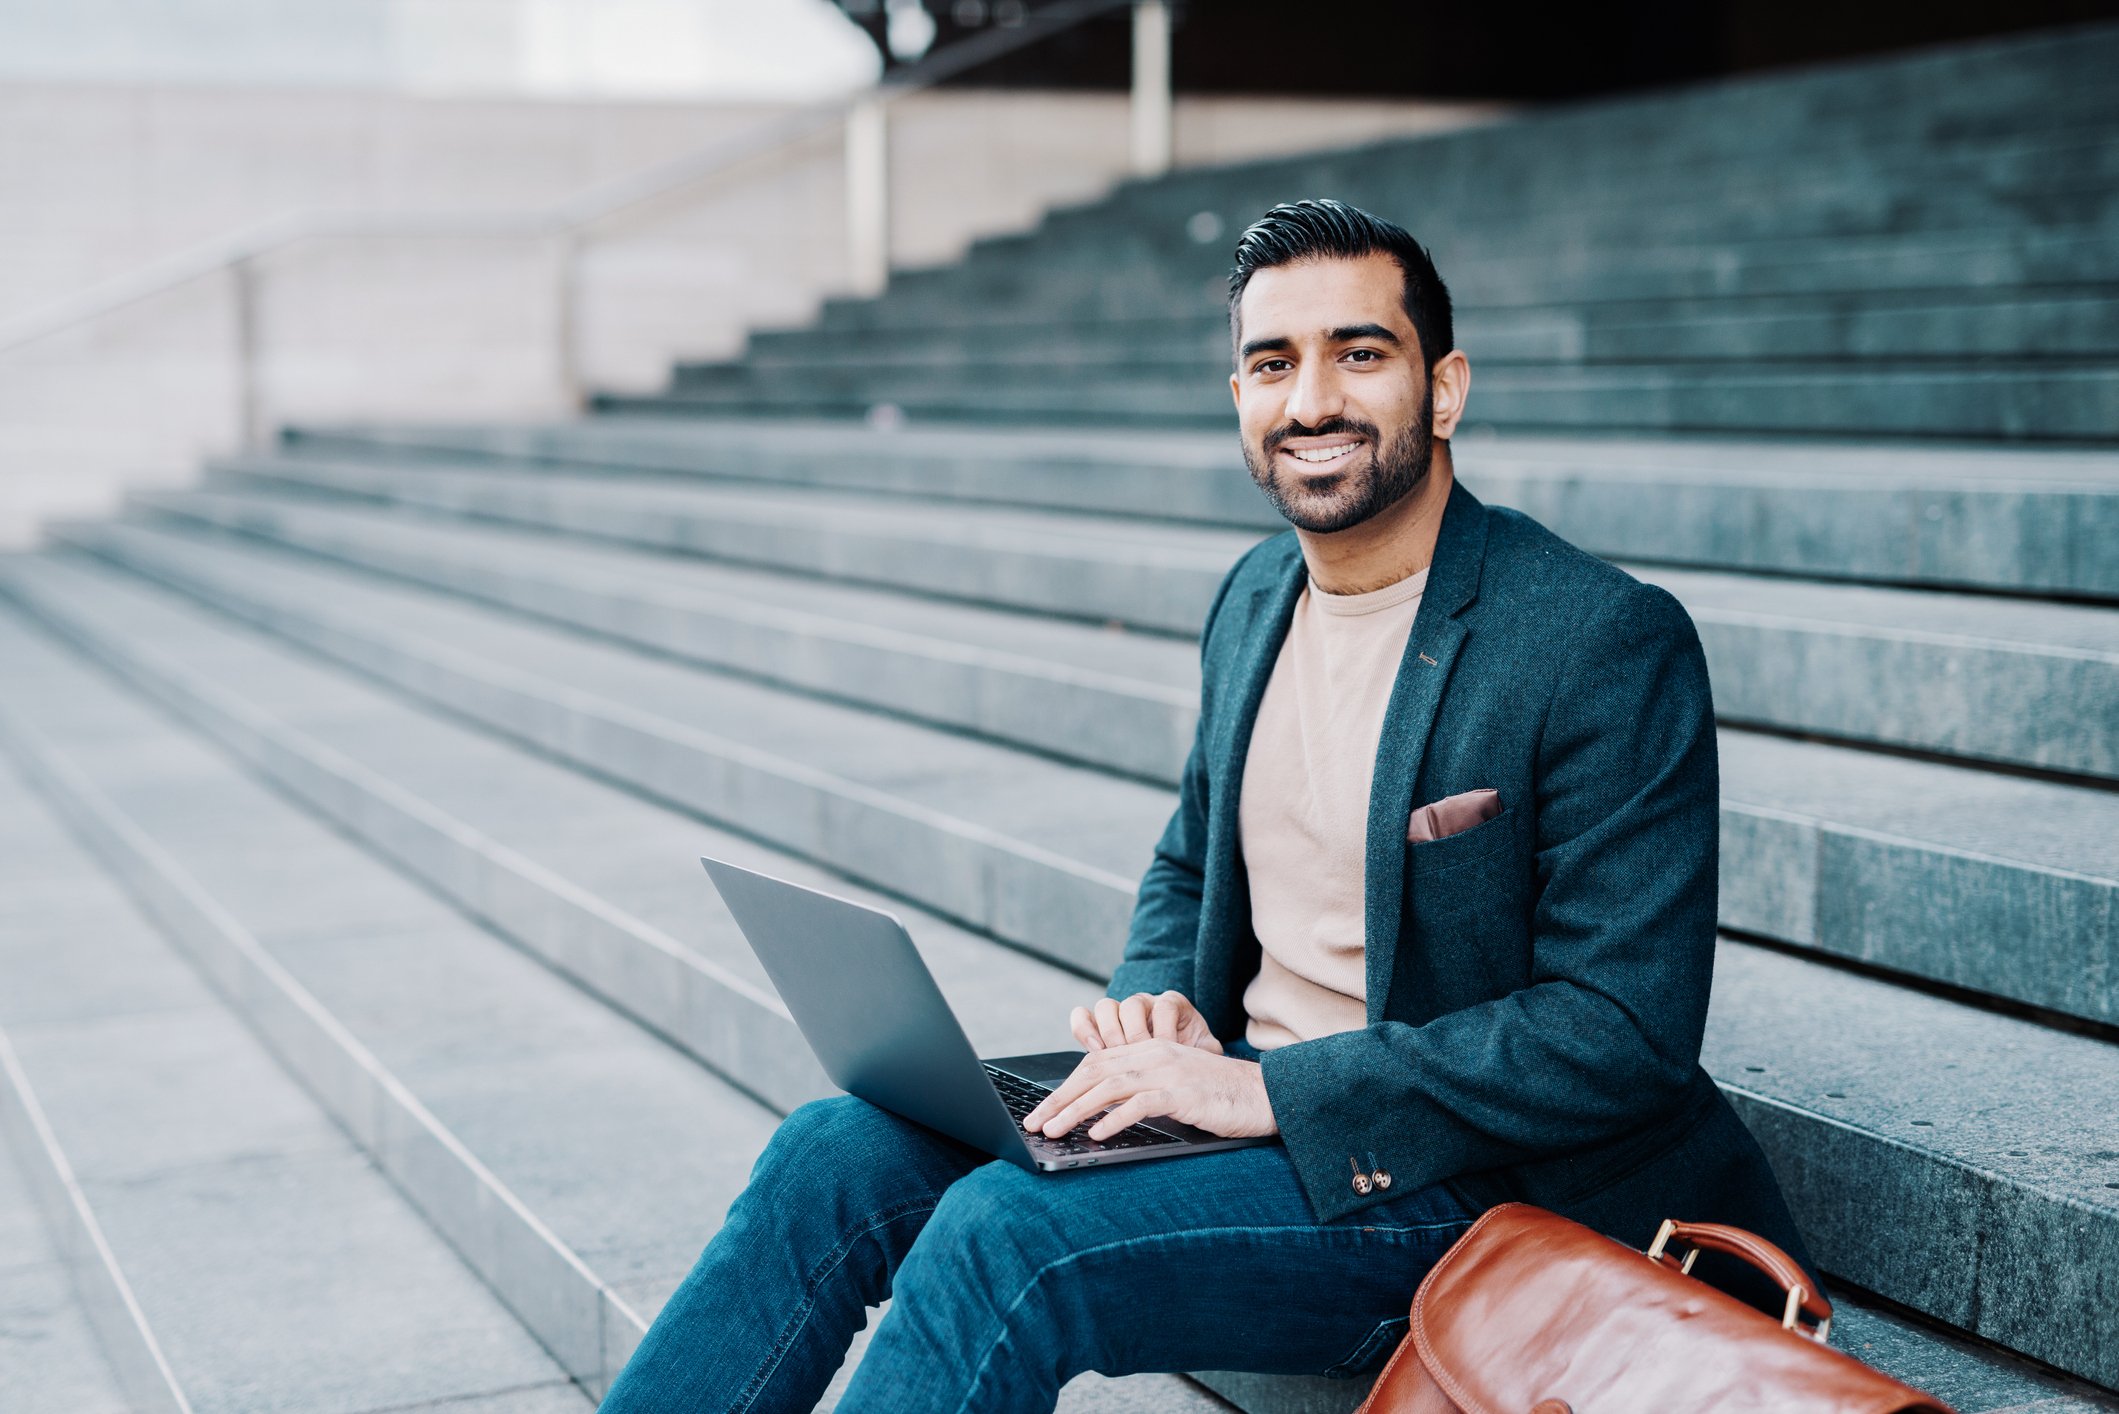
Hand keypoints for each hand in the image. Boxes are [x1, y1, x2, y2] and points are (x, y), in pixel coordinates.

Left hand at [1023, 1038, 1278, 1141]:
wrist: (1263, 1094)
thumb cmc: (1218, 1096)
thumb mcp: (1174, 1085)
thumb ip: (1142, 1089)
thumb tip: (1102, 1112)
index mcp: (1149, 1050)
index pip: (1095, 1064)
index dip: (1065, 1087)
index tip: (1043, 1109)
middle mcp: (1153, 1055)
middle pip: (1094, 1072)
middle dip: (1059, 1098)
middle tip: (1035, 1121)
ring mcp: (1167, 1071)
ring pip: (1109, 1087)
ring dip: (1076, 1109)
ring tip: (1054, 1129)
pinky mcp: (1182, 1092)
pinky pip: (1140, 1103)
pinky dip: (1114, 1119)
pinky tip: (1096, 1134)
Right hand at [1070, 991, 1223, 1053]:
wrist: (1174, 1064)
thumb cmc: (1189, 1057)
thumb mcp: (1203, 1052)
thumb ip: (1208, 1050)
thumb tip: (1211, 1052)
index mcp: (1172, 1004)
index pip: (1164, 1007)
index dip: (1164, 1031)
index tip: (1167, 1053)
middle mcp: (1144, 1003)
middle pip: (1131, 1005)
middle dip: (1134, 1035)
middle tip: (1137, 1059)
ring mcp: (1119, 1012)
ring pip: (1106, 1007)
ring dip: (1108, 1034)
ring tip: (1115, 1058)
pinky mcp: (1099, 1026)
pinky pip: (1082, 1016)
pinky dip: (1084, 1031)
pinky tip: (1093, 1052)